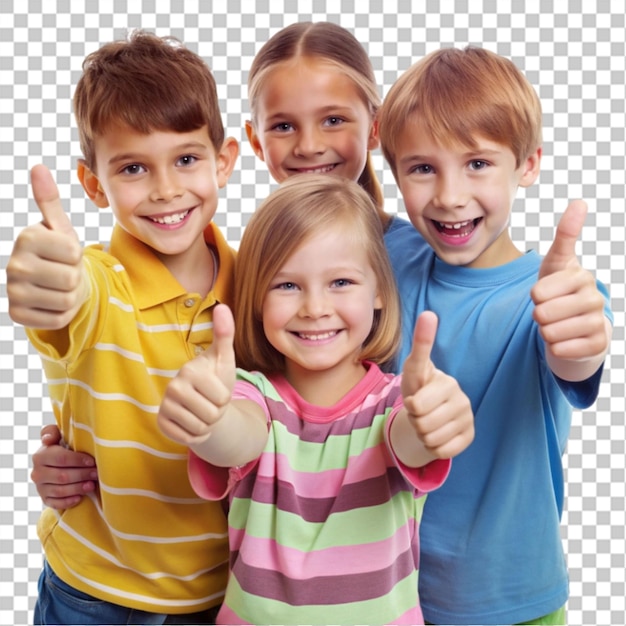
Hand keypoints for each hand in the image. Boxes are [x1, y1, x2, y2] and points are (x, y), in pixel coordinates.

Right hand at [6, 164, 84, 328]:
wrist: (53, 284)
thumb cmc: (59, 253)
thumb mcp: (60, 228)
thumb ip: (50, 201)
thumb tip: (39, 167)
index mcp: (27, 238)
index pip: (74, 254)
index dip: (78, 256)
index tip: (65, 254)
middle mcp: (14, 265)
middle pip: (71, 279)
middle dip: (76, 277)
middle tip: (64, 272)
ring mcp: (13, 291)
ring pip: (67, 301)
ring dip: (71, 296)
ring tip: (59, 286)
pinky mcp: (18, 315)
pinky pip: (58, 319)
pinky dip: (63, 313)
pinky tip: (52, 301)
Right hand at [31, 425, 97, 509]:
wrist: (57, 464)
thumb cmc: (62, 447)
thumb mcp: (58, 436)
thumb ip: (52, 432)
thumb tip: (47, 439)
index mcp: (40, 456)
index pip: (61, 458)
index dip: (78, 460)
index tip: (92, 461)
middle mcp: (37, 473)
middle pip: (62, 476)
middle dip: (82, 474)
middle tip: (96, 473)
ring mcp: (40, 487)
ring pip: (60, 490)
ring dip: (78, 488)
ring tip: (92, 485)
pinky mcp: (45, 499)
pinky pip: (56, 503)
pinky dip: (68, 501)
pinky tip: (80, 497)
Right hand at [157, 304, 236, 444]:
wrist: (204, 403)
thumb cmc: (217, 379)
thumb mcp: (224, 358)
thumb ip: (225, 333)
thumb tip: (222, 306)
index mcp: (190, 370)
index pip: (221, 398)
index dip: (226, 398)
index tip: (217, 390)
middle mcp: (173, 386)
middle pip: (211, 415)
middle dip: (216, 413)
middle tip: (210, 403)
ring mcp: (164, 406)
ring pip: (200, 429)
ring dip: (207, 425)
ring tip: (202, 411)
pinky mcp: (161, 423)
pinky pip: (187, 439)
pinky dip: (195, 435)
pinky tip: (192, 422)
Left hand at [401, 311, 473, 458]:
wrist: (432, 410)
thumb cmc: (420, 386)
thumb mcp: (414, 368)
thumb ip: (421, 344)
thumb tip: (429, 313)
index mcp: (446, 382)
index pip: (419, 402)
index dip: (412, 404)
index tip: (414, 401)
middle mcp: (461, 398)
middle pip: (420, 421)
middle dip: (413, 419)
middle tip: (419, 411)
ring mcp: (467, 418)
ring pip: (430, 438)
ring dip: (422, 433)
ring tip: (427, 421)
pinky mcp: (469, 437)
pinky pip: (441, 451)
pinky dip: (433, 447)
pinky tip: (438, 433)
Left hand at [531, 200, 608, 365]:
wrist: (576, 325)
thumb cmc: (561, 291)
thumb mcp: (557, 263)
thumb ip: (565, 235)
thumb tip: (580, 201)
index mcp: (581, 276)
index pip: (538, 292)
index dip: (534, 296)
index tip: (544, 294)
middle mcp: (595, 297)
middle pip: (543, 313)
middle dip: (538, 316)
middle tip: (548, 313)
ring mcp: (598, 322)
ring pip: (551, 333)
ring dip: (545, 332)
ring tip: (554, 326)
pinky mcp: (598, 345)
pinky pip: (563, 350)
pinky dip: (555, 348)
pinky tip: (562, 341)